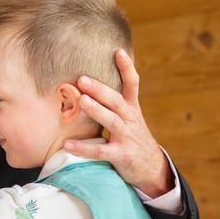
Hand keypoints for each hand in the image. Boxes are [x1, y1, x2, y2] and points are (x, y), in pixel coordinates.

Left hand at [65, 49, 173, 196]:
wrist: (151, 168)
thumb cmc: (132, 138)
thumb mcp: (128, 118)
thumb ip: (113, 103)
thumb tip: (90, 84)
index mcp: (131, 109)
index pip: (132, 84)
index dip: (126, 68)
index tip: (118, 51)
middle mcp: (130, 120)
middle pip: (116, 101)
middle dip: (100, 89)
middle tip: (82, 78)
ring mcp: (127, 138)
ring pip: (111, 121)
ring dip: (96, 110)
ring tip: (82, 101)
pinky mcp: (122, 156)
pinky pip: (101, 152)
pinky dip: (83, 148)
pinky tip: (67, 144)